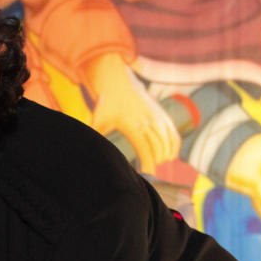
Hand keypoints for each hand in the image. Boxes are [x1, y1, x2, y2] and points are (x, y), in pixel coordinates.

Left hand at [86, 53, 179, 174]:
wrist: (118, 83)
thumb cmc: (106, 106)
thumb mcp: (98, 122)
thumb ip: (95, 138)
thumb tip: (85, 153)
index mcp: (134, 126)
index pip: (146, 152)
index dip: (149, 166)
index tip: (146, 176)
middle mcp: (149, 122)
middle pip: (159, 151)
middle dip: (155, 163)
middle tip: (147, 171)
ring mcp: (159, 118)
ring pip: (169, 145)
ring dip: (164, 157)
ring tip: (155, 164)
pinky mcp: (165, 116)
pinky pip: (174, 137)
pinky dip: (173, 149)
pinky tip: (168, 157)